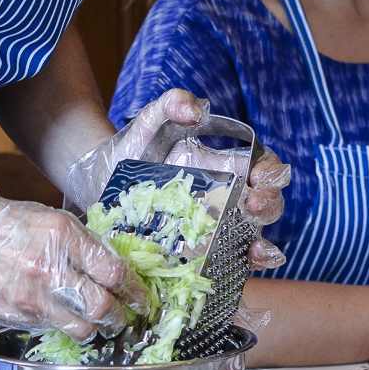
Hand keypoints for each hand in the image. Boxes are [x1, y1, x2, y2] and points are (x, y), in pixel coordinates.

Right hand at [0, 171, 148, 341]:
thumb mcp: (44, 218)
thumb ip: (79, 243)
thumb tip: (112, 268)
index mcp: (62, 233)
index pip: (114, 270)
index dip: (133, 289)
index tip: (139, 295)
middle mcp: (49, 265)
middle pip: (103, 305)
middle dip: (121, 316)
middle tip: (125, 316)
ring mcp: (31, 294)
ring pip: (82, 327)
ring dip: (96, 328)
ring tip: (98, 324)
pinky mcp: (16, 313)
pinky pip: (54, 329)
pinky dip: (66, 328)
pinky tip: (66, 320)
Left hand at [66, 89, 288, 269]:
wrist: (98, 181)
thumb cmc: (131, 150)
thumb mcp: (150, 121)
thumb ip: (172, 103)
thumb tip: (196, 109)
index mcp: (224, 166)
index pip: (262, 166)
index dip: (270, 170)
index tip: (259, 174)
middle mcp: (225, 198)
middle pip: (265, 203)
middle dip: (269, 204)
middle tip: (253, 204)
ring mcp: (212, 227)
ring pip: (253, 237)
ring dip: (262, 243)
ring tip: (256, 246)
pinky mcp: (196, 251)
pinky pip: (226, 262)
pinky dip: (244, 265)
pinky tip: (248, 264)